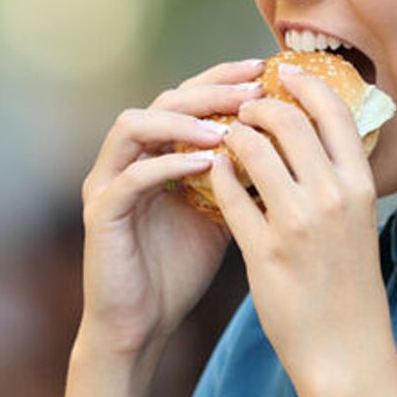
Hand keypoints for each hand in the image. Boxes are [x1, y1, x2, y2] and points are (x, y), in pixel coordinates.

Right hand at [79, 59, 265, 358]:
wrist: (143, 324)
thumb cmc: (181, 269)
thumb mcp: (223, 213)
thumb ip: (242, 178)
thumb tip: (296, 148)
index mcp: (159, 151)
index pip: (191, 96)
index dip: (226, 78)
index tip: (268, 72)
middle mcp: (130, 156)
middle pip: (165, 100)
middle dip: (211, 90)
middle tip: (253, 90)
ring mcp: (109, 181)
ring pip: (135, 125)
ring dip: (183, 122)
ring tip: (228, 128)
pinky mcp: (100, 212)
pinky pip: (130, 177)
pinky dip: (166, 165)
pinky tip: (204, 165)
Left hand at [208, 64, 392, 393]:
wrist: (345, 350)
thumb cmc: (350, 285)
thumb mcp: (358, 223)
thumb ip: (340, 179)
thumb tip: (318, 136)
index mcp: (360, 186)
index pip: (334, 111)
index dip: (306, 83)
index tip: (284, 73)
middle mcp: (331, 197)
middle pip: (288, 120)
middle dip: (259, 104)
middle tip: (243, 106)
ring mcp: (296, 223)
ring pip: (252, 149)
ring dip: (231, 135)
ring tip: (223, 136)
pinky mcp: (264, 250)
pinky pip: (229, 193)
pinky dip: (217, 173)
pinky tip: (213, 171)